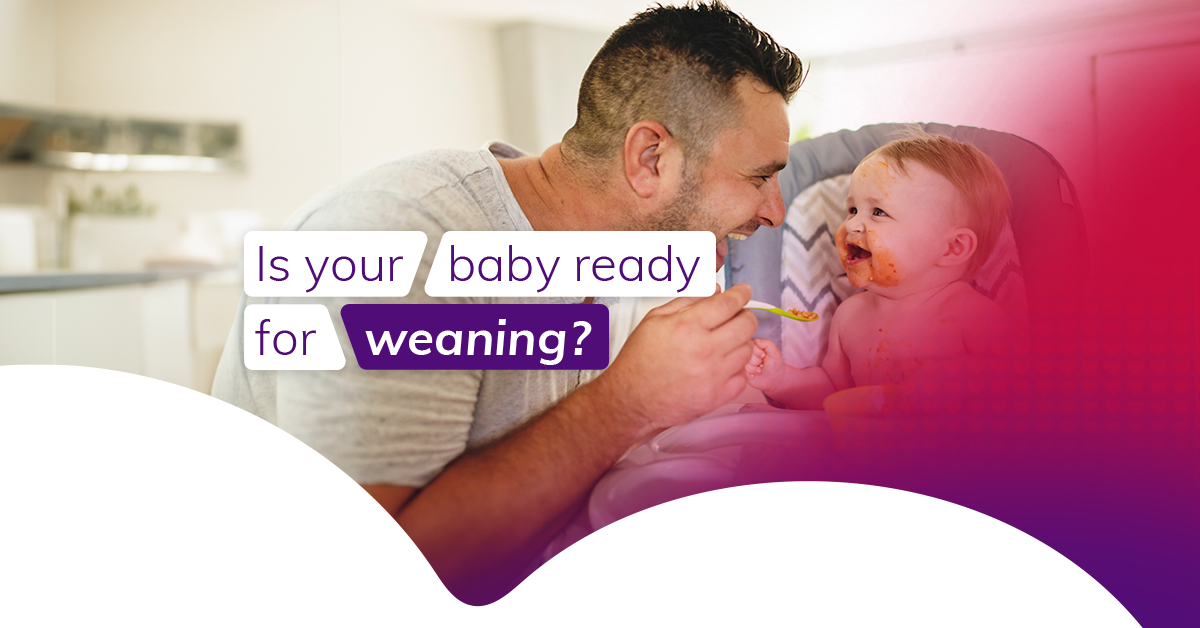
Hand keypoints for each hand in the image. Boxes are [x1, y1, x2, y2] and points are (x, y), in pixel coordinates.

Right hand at [593, 283, 757, 438]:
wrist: (631, 400)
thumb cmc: (639, 361)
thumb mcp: (654, 320)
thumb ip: (687, 300)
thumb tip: (714, 291)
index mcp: (687, 326)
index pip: (729, 303)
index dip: (741, 294)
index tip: (744, 291)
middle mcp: (704, 349)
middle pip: (747, 324)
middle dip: (745, 316)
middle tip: (737, 316)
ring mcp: (713, 375)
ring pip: (748, 350)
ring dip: (740, 342)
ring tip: (725, 343)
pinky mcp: (717, 396)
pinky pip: (743, 376)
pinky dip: (736, 369)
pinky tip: (721, 366)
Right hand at [745, 338, 786, 393]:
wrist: (774, 378)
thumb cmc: (775, 363)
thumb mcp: (774, 352)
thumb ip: (767, 344)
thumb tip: (756, 340)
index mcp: (753, 346)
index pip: (750, 346)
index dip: (758, 352)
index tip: (764, 356)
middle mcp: (746, 354)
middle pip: (746, 355)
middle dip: (756, 361)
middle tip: (762, 363)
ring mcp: (744, 363)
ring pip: (745, 365)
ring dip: (754, 369)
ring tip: (760, 370)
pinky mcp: (742, 372)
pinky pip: (743, 373)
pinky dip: (751, 375)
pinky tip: (755, 375)